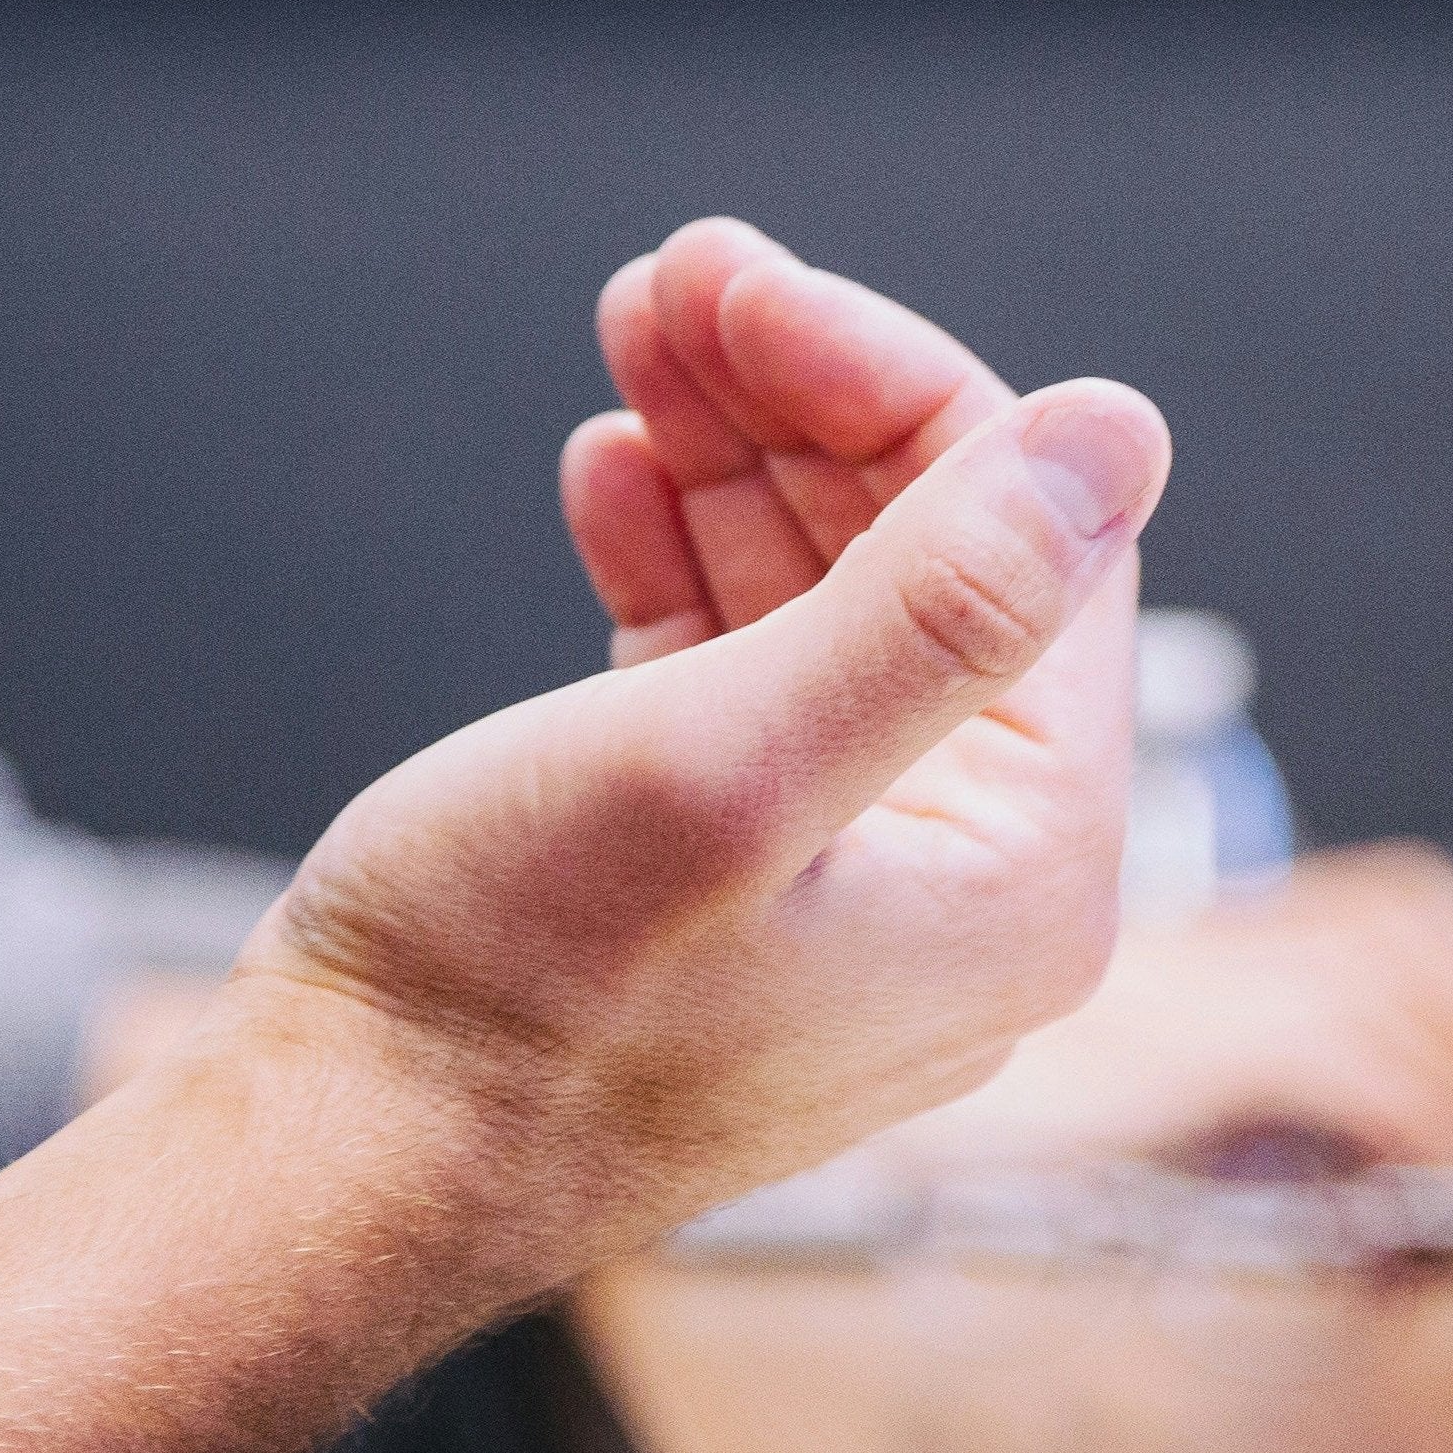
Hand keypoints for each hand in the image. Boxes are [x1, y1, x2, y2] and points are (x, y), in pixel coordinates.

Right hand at [566, 239, 1452, 1176]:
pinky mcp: (728, 882)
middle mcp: (965, 884)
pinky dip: (683, 563)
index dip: (894, 387)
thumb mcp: (728, 767)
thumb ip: (939, 602)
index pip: (1032, 550)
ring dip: (735, 459)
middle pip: (934, 563)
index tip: (746, 285)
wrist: (333, 1172)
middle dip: (804, 404)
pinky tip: (613, 474)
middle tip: (676, 280)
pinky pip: (744, 679)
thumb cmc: (512, 1005)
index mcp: (1025, 873)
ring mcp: (847, 883)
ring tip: (634, 341)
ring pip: (828, 603)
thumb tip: (1118, 435)